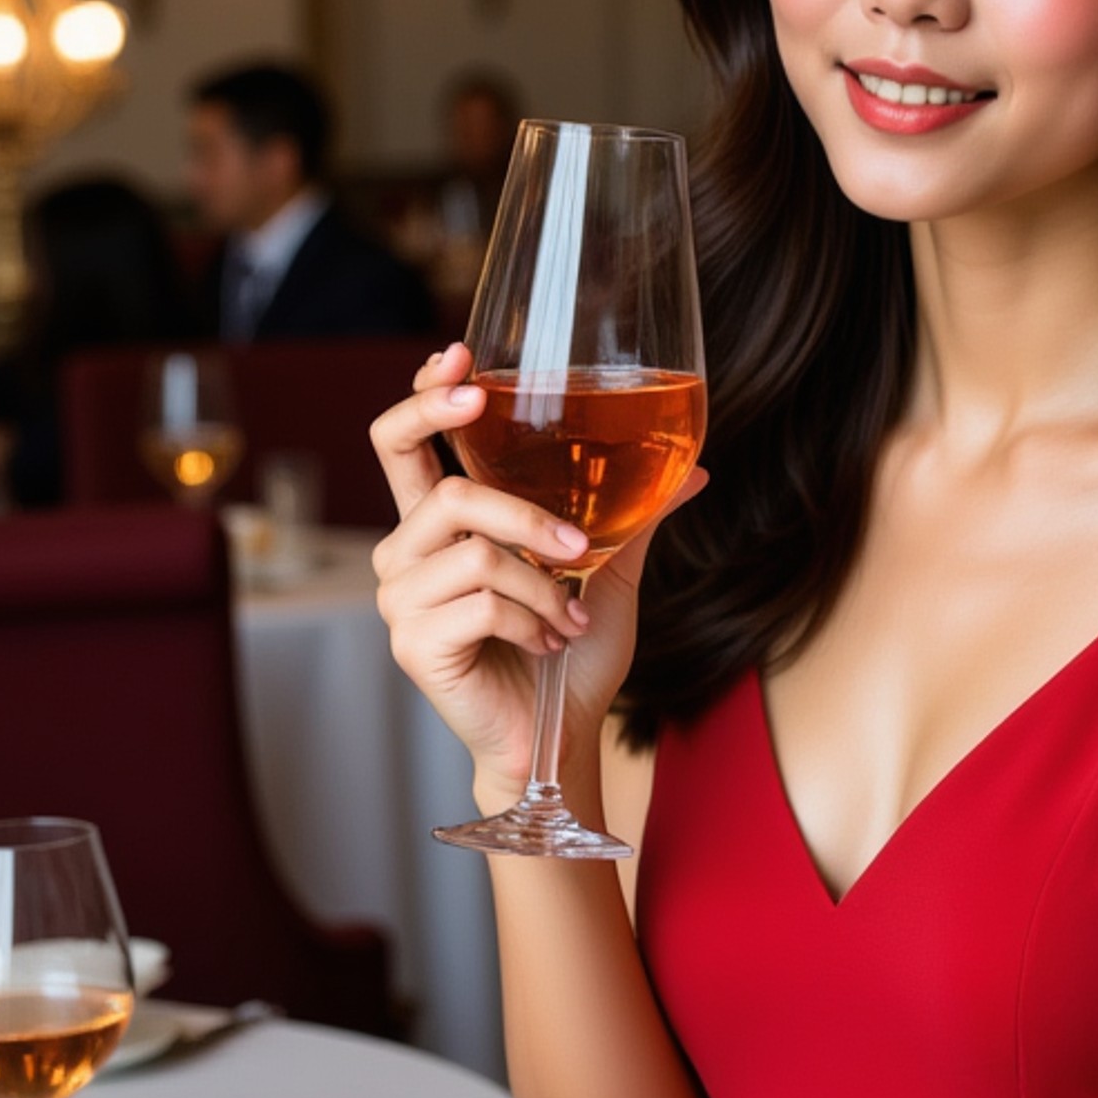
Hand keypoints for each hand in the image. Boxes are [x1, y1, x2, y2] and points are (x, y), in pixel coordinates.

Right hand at [370, 343, 701, 802]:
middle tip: (576, 542)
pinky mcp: (414, 644)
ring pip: (475, 549)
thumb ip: (634, 515)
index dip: (424, 397)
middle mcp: (407, 554)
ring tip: (572, 615)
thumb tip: (695, 467)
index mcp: (440, 526)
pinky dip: (534, 619)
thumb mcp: (610, 573)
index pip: (405, 443)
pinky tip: (549, 641)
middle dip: (518, 508)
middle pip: (443, 488)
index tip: (463, 360)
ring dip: (544, 582)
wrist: (559, 737)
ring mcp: (402, 600)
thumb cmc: (571, 654)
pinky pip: (482, 602)